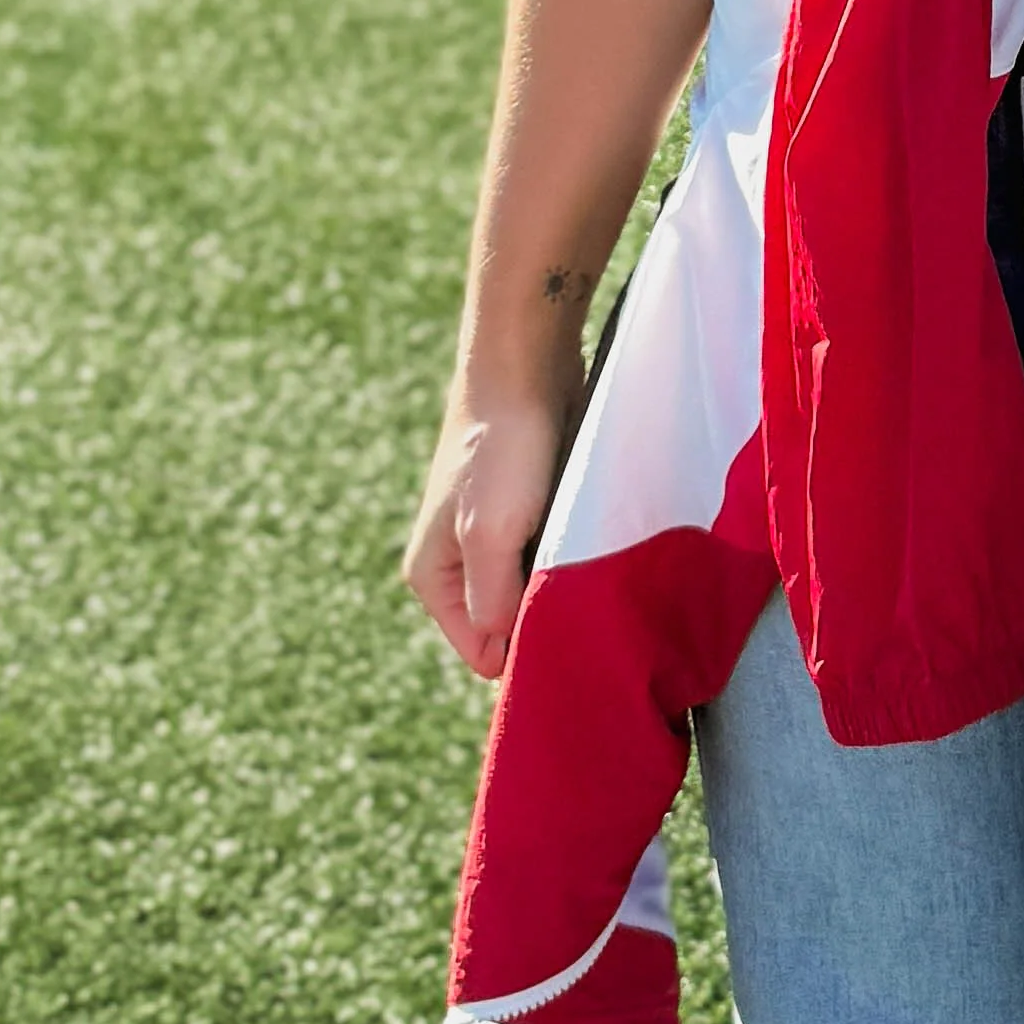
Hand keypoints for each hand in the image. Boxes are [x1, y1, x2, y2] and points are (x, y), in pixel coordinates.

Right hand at [405, 379, 567, 677]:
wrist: (525, 368)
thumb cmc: (502, 449)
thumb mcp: (490, 533)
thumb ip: (491, 599)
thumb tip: (501, 655)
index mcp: (432, 578)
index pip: (482, 653)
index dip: (524, 652)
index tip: (565, 631)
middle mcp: (457, 565)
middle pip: (508, 626)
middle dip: (544, 620)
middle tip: (583, 597)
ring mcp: (492, 539)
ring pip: (533, 592)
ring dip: (561, 586)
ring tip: (588, 565)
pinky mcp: (525, 514)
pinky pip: (550, 559)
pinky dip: (571, 557)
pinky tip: (590, 541)